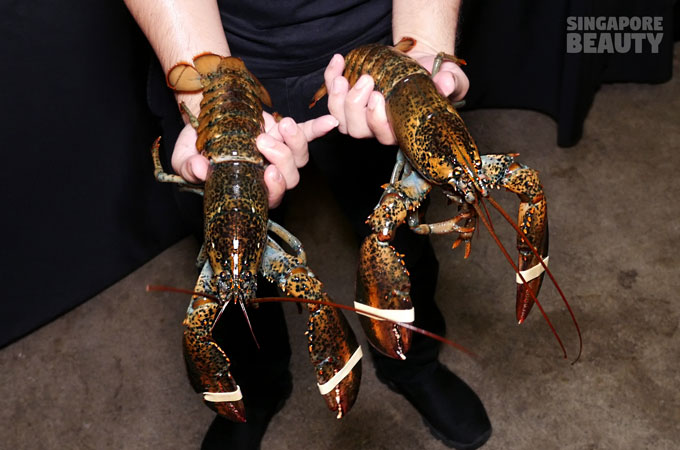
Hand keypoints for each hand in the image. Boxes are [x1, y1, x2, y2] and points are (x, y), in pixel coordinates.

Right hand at [171, 112, 337, 207]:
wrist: (201, 117)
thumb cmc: (194, 146)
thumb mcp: (185, 158)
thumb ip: (189, 168)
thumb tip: (199, 170)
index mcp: (250, 187)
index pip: (270, 197)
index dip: (274, 190)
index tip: (268, 174)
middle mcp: (268, 173)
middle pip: (290, 178)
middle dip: (281, 159)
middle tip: (263, 141)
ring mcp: (280, 152)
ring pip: (299, 156)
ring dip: (295, 141)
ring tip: (281, 125)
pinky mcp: (285, 132)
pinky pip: (307, 133)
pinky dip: (319, 128)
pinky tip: (330, 122)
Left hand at [323, 48, 468, 144]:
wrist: (420, 62)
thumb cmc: (436, 76)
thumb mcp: (450, 78)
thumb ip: (450, 83)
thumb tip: (445, 83)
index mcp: (400, 128)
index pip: (384, 136)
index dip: (376, 121)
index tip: (379, 97)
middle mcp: (377, 126)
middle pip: (357, 129)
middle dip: (355, 106)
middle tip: (367, 80)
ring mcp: (360, 114)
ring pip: (340, 118)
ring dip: (337, 98)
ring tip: (344, 76)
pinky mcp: (349, 97)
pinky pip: (333, 94)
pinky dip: (331, 77)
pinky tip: (339, 60)